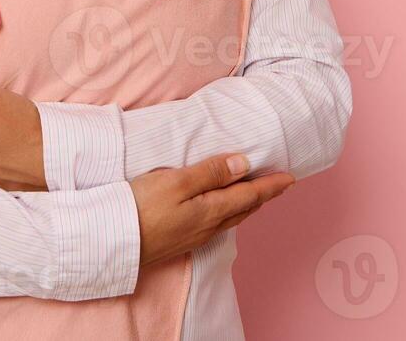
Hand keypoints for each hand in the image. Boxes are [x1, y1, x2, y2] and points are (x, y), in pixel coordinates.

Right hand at [129, 153, 294, 266]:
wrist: (114, 242)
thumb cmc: (142, 207)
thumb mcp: (176, 181)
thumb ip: (210, 172)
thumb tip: (244, 164)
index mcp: (211, 209)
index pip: (250, 195)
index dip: (271, 185)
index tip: (291, 177)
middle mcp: (208, 226)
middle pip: (244, 208)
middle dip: (264, 195)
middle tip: (280, 185)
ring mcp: (195, 235)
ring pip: (231, 218)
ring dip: (248, 204)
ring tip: (256, 194)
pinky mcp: (182, 240)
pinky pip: (216, 224)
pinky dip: (229, 212)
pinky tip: (223, 209)